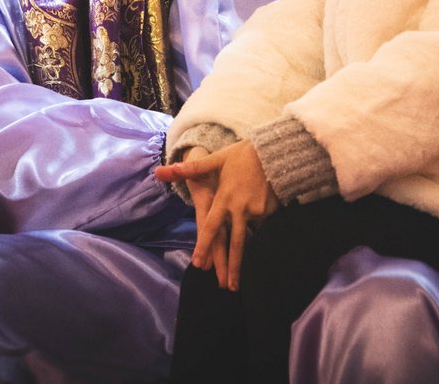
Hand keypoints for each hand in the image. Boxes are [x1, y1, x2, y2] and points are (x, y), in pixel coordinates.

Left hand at [157, 141, 278, 290]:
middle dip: (233, 267)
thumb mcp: (217, 159)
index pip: (211, 227)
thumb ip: (192, 168)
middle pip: (236, 243)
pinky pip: (261, 226)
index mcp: (225, 199)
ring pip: (249, 236)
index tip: (199, 265)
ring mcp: (257, 211)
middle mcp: (240, 208)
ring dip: (247, 258)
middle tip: (229, 287)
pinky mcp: (271, 211)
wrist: (274, 151)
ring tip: (241, 278)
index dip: (204, 246)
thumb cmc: (242, 155)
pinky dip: (258, 234)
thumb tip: (163, 170)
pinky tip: (258, 242)